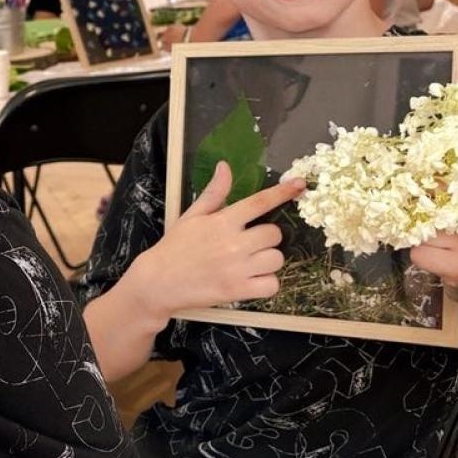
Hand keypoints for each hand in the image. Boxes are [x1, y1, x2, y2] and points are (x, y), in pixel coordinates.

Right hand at [128, 162, 303, 321]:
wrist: (158, 282)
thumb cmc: (175, 248)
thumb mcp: (191, 216)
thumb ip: (213, 193)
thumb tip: (225, 166)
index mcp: (222, 221)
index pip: (259, 202)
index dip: (282, 192)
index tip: (299, 185)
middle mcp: (233, 243)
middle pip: (274, 234)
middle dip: (265, 238)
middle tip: (247, 244)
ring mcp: (238, 268)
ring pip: (276, 259)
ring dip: (267, 261)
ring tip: (247, 264)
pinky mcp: (239, 291)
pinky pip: (272, 284)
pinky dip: (266, 284)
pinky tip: (250, 280)